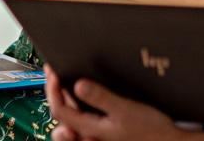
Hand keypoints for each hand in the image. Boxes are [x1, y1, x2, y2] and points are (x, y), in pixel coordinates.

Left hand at [45, 65, 184, 140]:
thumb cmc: (151, 131)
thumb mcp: (125, 110)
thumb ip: (100, 98)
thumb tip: (77, 85)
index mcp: (90, 130)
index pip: (59, 110)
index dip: (52, 88)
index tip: (53, 70)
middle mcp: (89, 136)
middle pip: (61, 117)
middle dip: (56, 94)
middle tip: (56, 73)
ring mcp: (97, 136)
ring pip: (71, 120)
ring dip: (66, 102)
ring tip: (65, 83)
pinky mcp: (105, 133)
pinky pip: (84, 121)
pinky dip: (79, 107)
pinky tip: (83, 94)